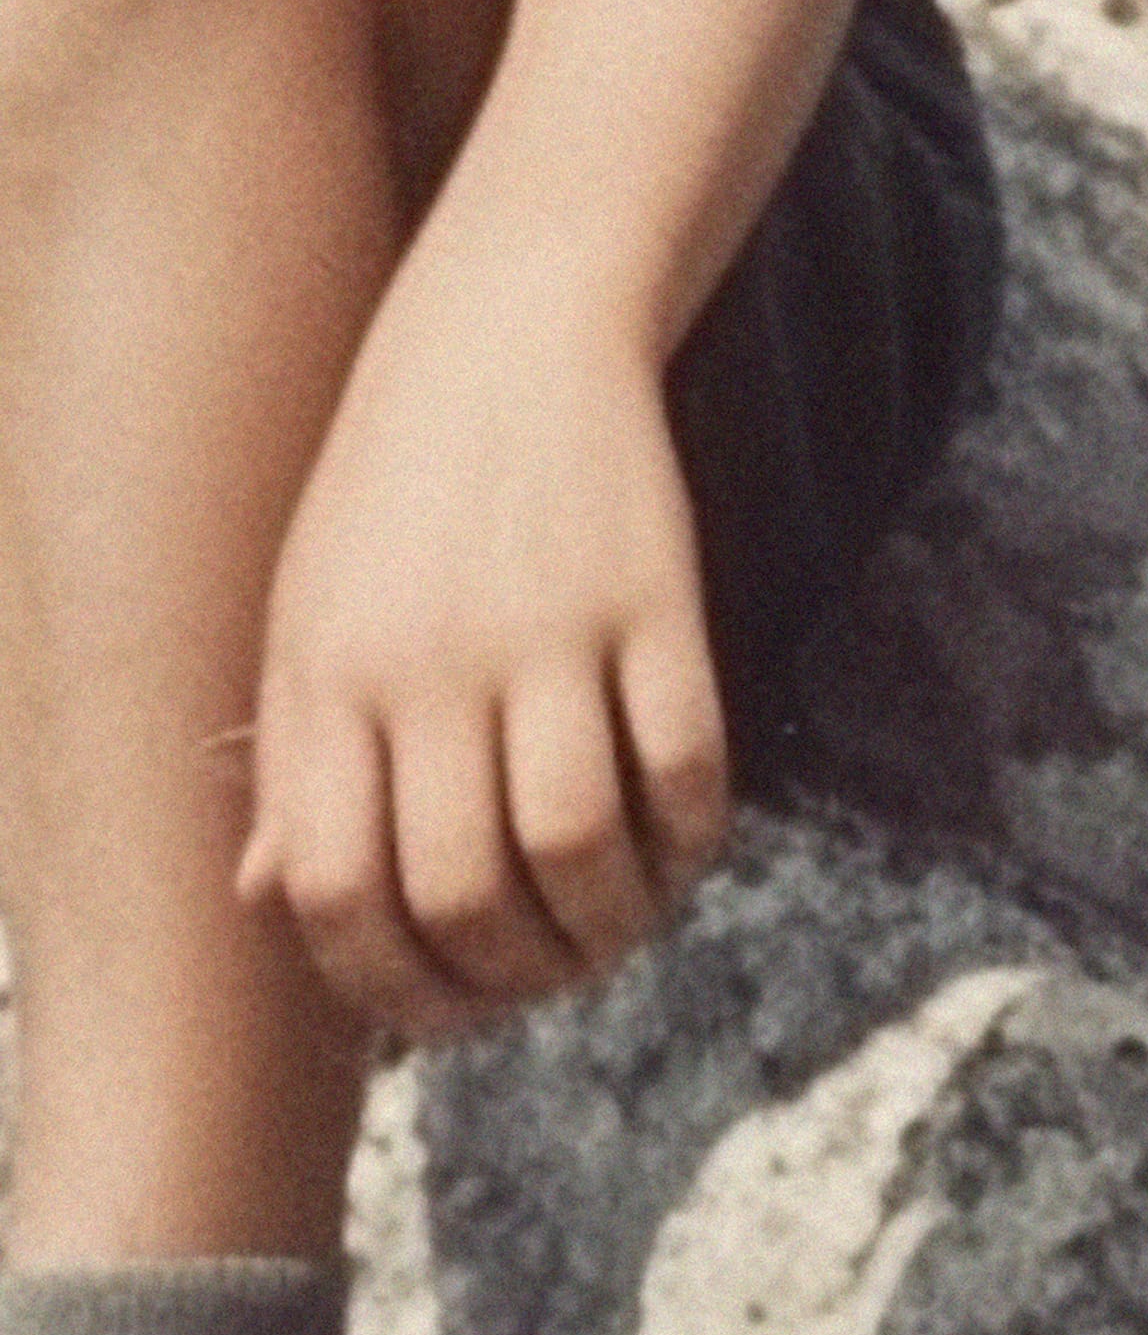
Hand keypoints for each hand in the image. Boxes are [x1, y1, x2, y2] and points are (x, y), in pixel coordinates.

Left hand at [237, 234, 729, 1040]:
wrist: (509, 322)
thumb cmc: (395, 486)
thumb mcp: (306, 609)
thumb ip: (293, 759)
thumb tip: (270, 901)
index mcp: (328, 673)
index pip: (337, 889)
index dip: (389, 985)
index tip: (437, 1012)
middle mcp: (428, 660)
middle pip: (461, 890)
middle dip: (509, 979)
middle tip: (543, 982)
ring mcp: (548, 628)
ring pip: (577, 847)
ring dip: (607, 929)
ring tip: (618, 933)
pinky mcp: (656, 598)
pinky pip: (686, 765)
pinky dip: (691, 841)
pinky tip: (679, 850)